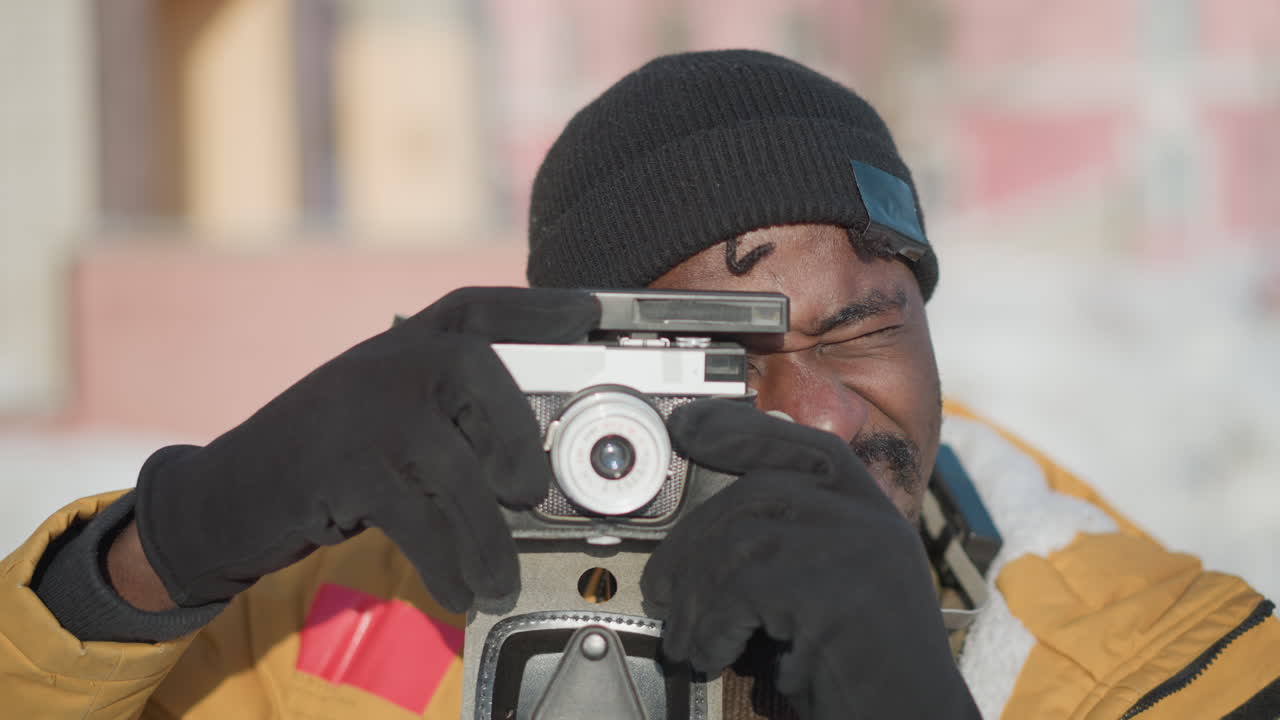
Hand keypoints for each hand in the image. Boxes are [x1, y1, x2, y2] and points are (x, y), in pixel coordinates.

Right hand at [133, 287, 598, 610]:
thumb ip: (453, 412)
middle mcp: (390, 359)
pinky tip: (458, 589)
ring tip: (498, 575)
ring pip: (456, 469)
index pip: (481, 307)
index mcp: (408, 341)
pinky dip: (446, 563)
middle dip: (517, 436)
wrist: (233, 491)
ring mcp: (365, 408)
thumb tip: (539, 458)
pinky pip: (419, 519)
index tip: (588, 312)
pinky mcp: (344, 465)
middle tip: (531, 492)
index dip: (539, 308)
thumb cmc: (334, 453)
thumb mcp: (391, 409)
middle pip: (479, 374)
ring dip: (486, 535)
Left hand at [641, 399, 977, 718]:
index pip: (807, 444)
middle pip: (757, 493)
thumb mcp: (832, 593)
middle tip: (661, 591)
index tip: (689, 427)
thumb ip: (794, 547)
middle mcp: (871, 520)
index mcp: (873, 512)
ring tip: (686, 640)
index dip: (741, 430)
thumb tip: (705, 534)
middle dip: (692, 543)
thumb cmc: (862, 673)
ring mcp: (860, 550)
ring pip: (741, 541)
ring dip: (696, 597)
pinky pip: (744, 590)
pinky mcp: (838, 593)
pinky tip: (711, 655)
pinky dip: (713, 626)